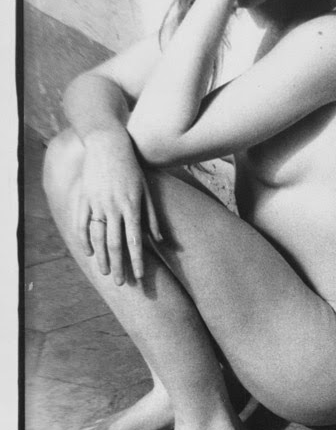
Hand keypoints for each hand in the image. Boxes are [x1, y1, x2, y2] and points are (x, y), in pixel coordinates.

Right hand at [75, 128, 162, 284]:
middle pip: (115, 244)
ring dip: (101, 257)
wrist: (109, 145)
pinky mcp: (84, 197)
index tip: (140, 277)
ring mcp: (96, 203)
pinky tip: (88, 252)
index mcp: (131, 207)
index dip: (137, 261)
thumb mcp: (147, 192)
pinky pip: (81, 222)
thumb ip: (152, 217)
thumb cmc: (133, 169)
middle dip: (119, 265)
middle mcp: (113, 207)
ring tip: (105, 272)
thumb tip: (160, 240)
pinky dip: (84, 238)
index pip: (135, 242)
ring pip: (97, 236)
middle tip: (122, 283)